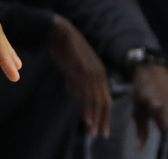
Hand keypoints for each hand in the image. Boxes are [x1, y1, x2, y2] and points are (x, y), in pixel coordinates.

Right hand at [47, 16, 110, 137]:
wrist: (61, 34)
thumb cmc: (66, 50)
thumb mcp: (74, 69)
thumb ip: (77, 82)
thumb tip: (78, 96)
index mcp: (100, 73)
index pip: (106, 98)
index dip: (105, 113)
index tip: (103, 127)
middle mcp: (100, 75)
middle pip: (105, 102)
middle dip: (104, 119)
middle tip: (102, 134)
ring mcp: (92, 74)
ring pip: (97, 101)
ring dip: (96, 118)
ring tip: (94, 131)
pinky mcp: (83, 74)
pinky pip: (88, 96)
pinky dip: (88, 110)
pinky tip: (87, 120)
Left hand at [130, 60, 167, 144]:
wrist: (148, 64)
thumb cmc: (139, 86)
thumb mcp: (137, 106)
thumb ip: (141, 126)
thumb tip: (141, 145)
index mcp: (157, 108)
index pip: (164, 128)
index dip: (161, 128)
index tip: (158, 125)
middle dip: (161, 118)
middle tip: (153, 107)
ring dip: (167, 109)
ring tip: (158, 97)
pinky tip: (165, 92)